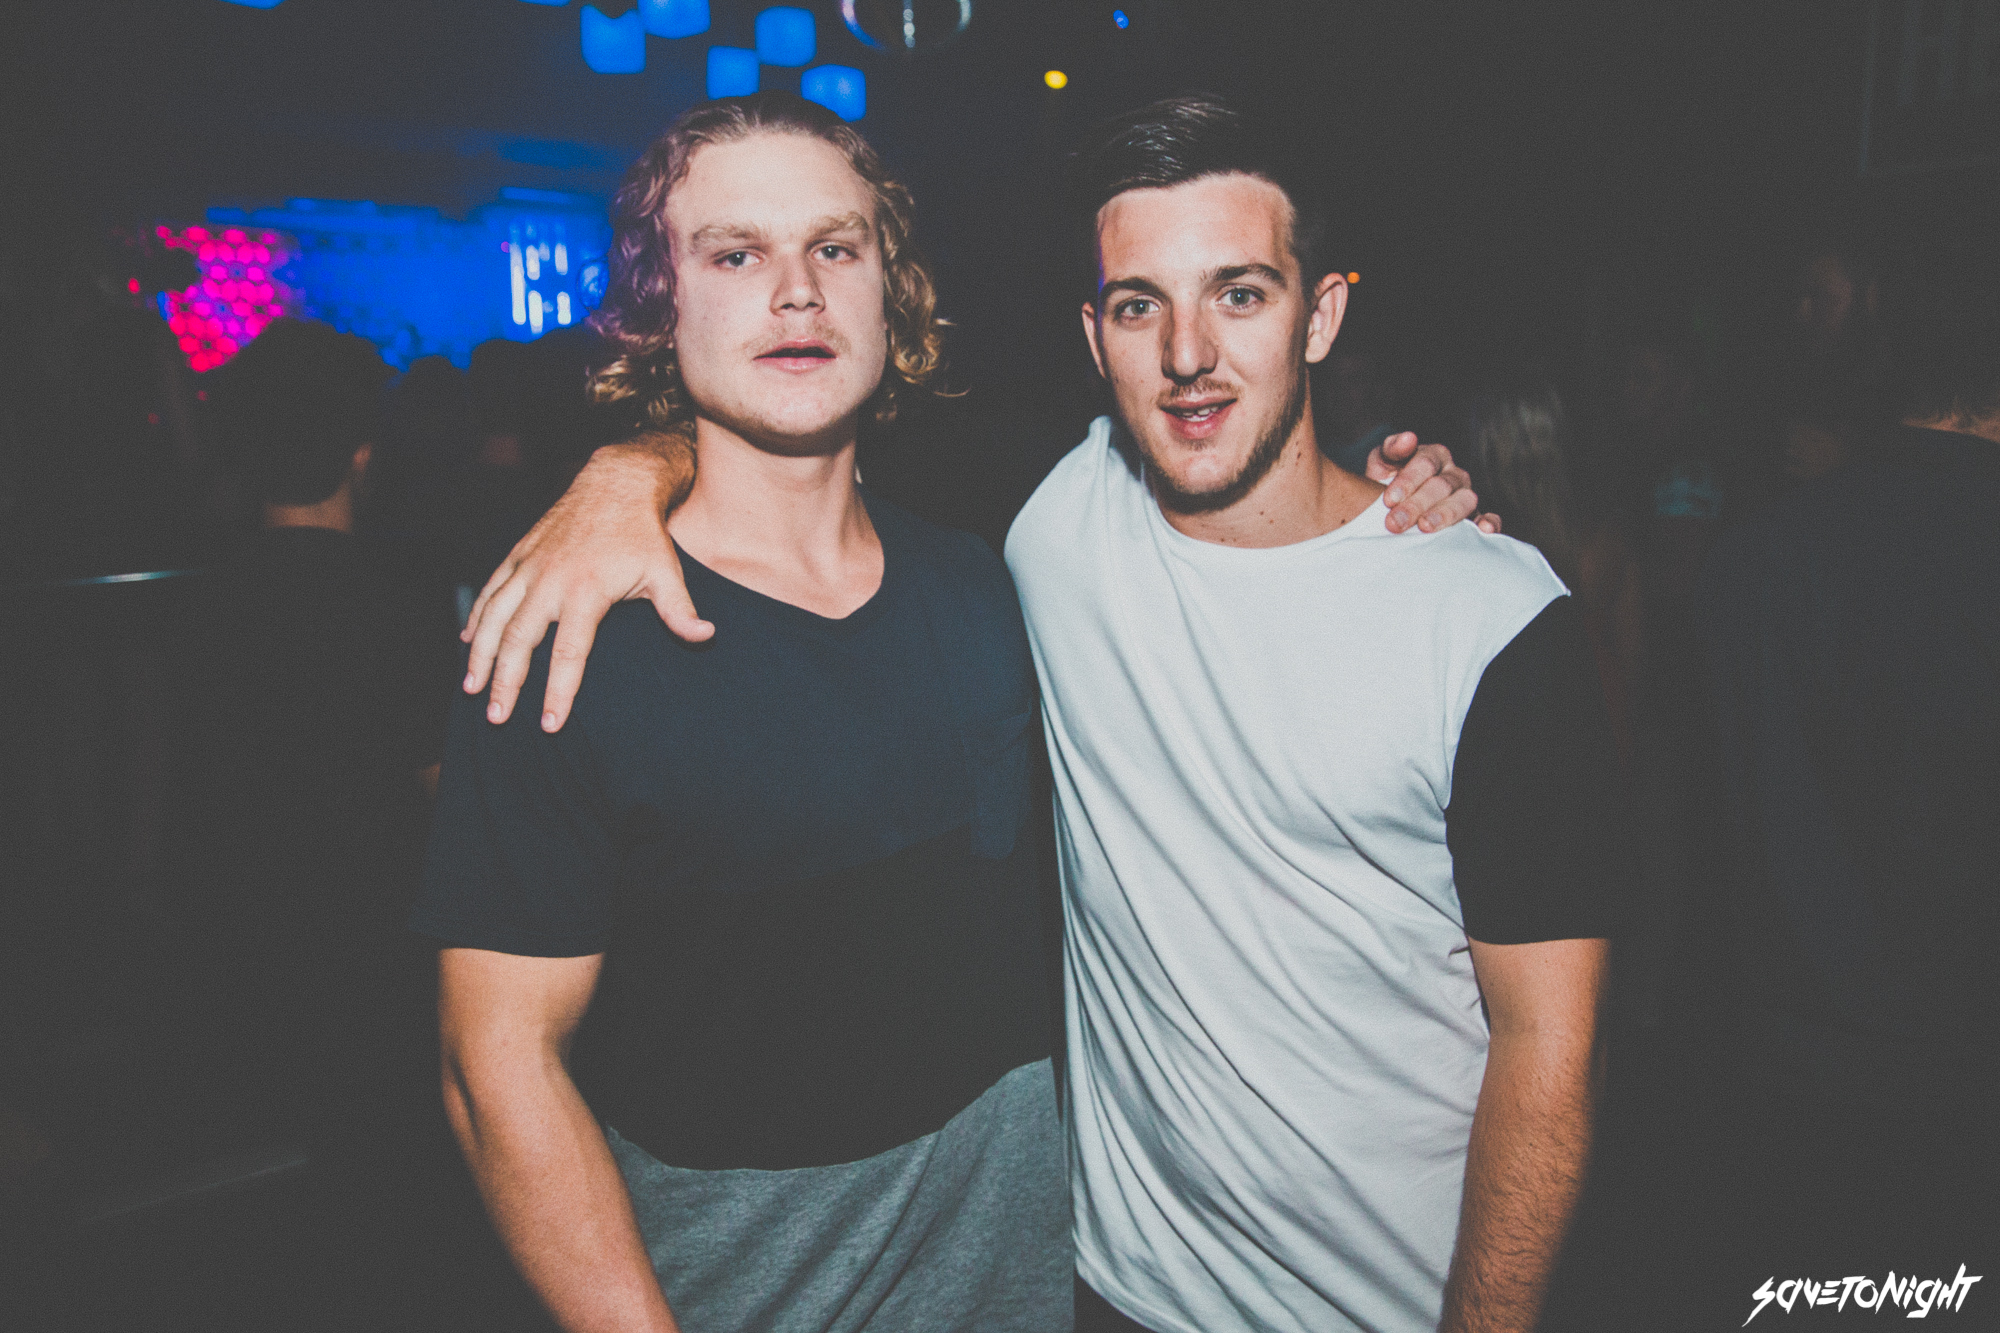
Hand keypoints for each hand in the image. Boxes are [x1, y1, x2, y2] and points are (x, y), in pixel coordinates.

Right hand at [463, 434, 706, 731]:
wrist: (616, 483)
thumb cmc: (643, 534)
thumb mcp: (666, 571)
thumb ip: (680, 610)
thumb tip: (706, 637)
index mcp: (586, 591)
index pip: (568, 654)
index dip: (558, 692)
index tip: (549, 725)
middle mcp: (550, 581)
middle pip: (518, 641)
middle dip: (505, 683)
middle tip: (495, 717)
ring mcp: (529, 566)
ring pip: (494, 617)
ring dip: (479, 655)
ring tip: (469, 688)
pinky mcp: (518, 555)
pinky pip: (490, 591)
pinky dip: (477, 617)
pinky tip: (467, 642)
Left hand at [1366, 432, 1502, 534]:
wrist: (1393, 512)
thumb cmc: (1387, 484)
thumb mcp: (1382, 463)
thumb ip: (1391, 449)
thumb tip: (1408, 438)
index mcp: (1434, 456)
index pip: (1425, 464)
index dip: (1408, 481)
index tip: (1388, 500)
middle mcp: (1454, 474)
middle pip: (1442, 485)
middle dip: (1416, 504)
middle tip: (1394, 523)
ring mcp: (1466, 496)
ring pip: (1464, 501)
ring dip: (1445, 514)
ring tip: (1425, 527)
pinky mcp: (1475, 518)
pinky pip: (1488, 518)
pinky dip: (1489, 522)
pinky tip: (1483, 529)